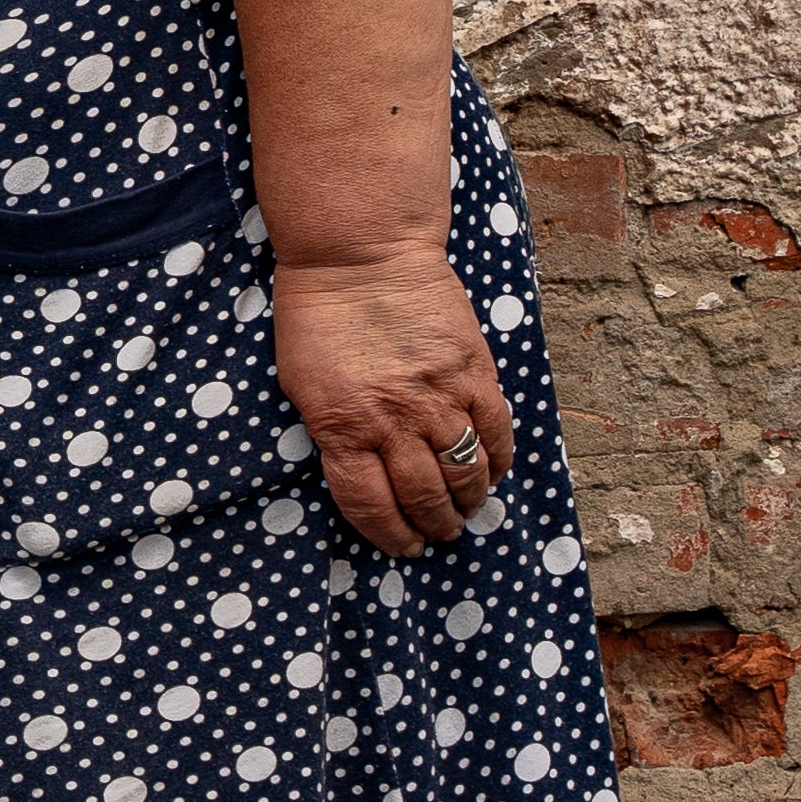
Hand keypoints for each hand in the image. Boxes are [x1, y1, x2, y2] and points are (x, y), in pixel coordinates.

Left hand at [272, 245, 512, 559]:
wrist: (357, 254)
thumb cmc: (316, 317)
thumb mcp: (301, 385)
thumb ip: (333, 433)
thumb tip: (363, 476)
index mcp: (342, 426)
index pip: (370, 505)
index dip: (390, 535)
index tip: (402, 547)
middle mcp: (393, 420)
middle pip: (424, 496)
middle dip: (434, 526)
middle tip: (439, 535)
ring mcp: (438, 397)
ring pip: (466, 472)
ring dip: (469, 502)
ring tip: (466, 511)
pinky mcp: (474, 372)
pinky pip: (497, 432)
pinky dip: (498, 460)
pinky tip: (493, 473)